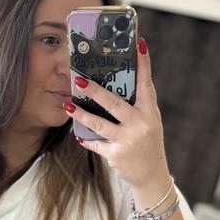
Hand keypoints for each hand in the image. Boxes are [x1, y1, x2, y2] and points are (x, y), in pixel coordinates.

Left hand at [64, 37, 170, 190]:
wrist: (151, 175)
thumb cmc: (147, 143)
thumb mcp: (149, 122)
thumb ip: (136, 106)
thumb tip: (115, 85)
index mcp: (149, 112)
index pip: (146, 83)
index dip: (143, 64)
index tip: (138, 44)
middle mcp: (140, 124)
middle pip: (114, 103)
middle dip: (94, 90)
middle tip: (78, 78)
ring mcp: (127, 140)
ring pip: (99, 124)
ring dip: (81, 114)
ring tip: (67, 104)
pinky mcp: (115, 155)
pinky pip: (96, 144)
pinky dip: (86, 140)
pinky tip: (77, 135)